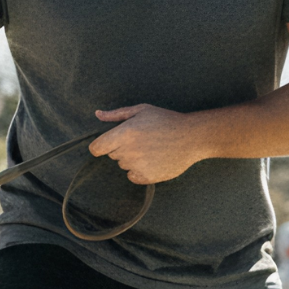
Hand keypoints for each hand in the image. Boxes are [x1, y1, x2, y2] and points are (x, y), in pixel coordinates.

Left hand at [90, 105, 209, 183]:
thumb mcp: (141, 110)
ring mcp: (137, 166)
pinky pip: (132, 176)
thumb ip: (116, 114)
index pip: (96, 148)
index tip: (109, 143)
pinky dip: (139, 170)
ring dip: (131, 159)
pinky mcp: (147, 178)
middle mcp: (128, 152)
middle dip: (121, 148)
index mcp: (124, 134)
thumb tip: (97, 114)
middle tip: (141, 140)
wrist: (192, 137)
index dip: (100, 146)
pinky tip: (153, 159)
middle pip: (112, 155)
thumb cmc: (165, 120)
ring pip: (123, 165)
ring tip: (151, 148)